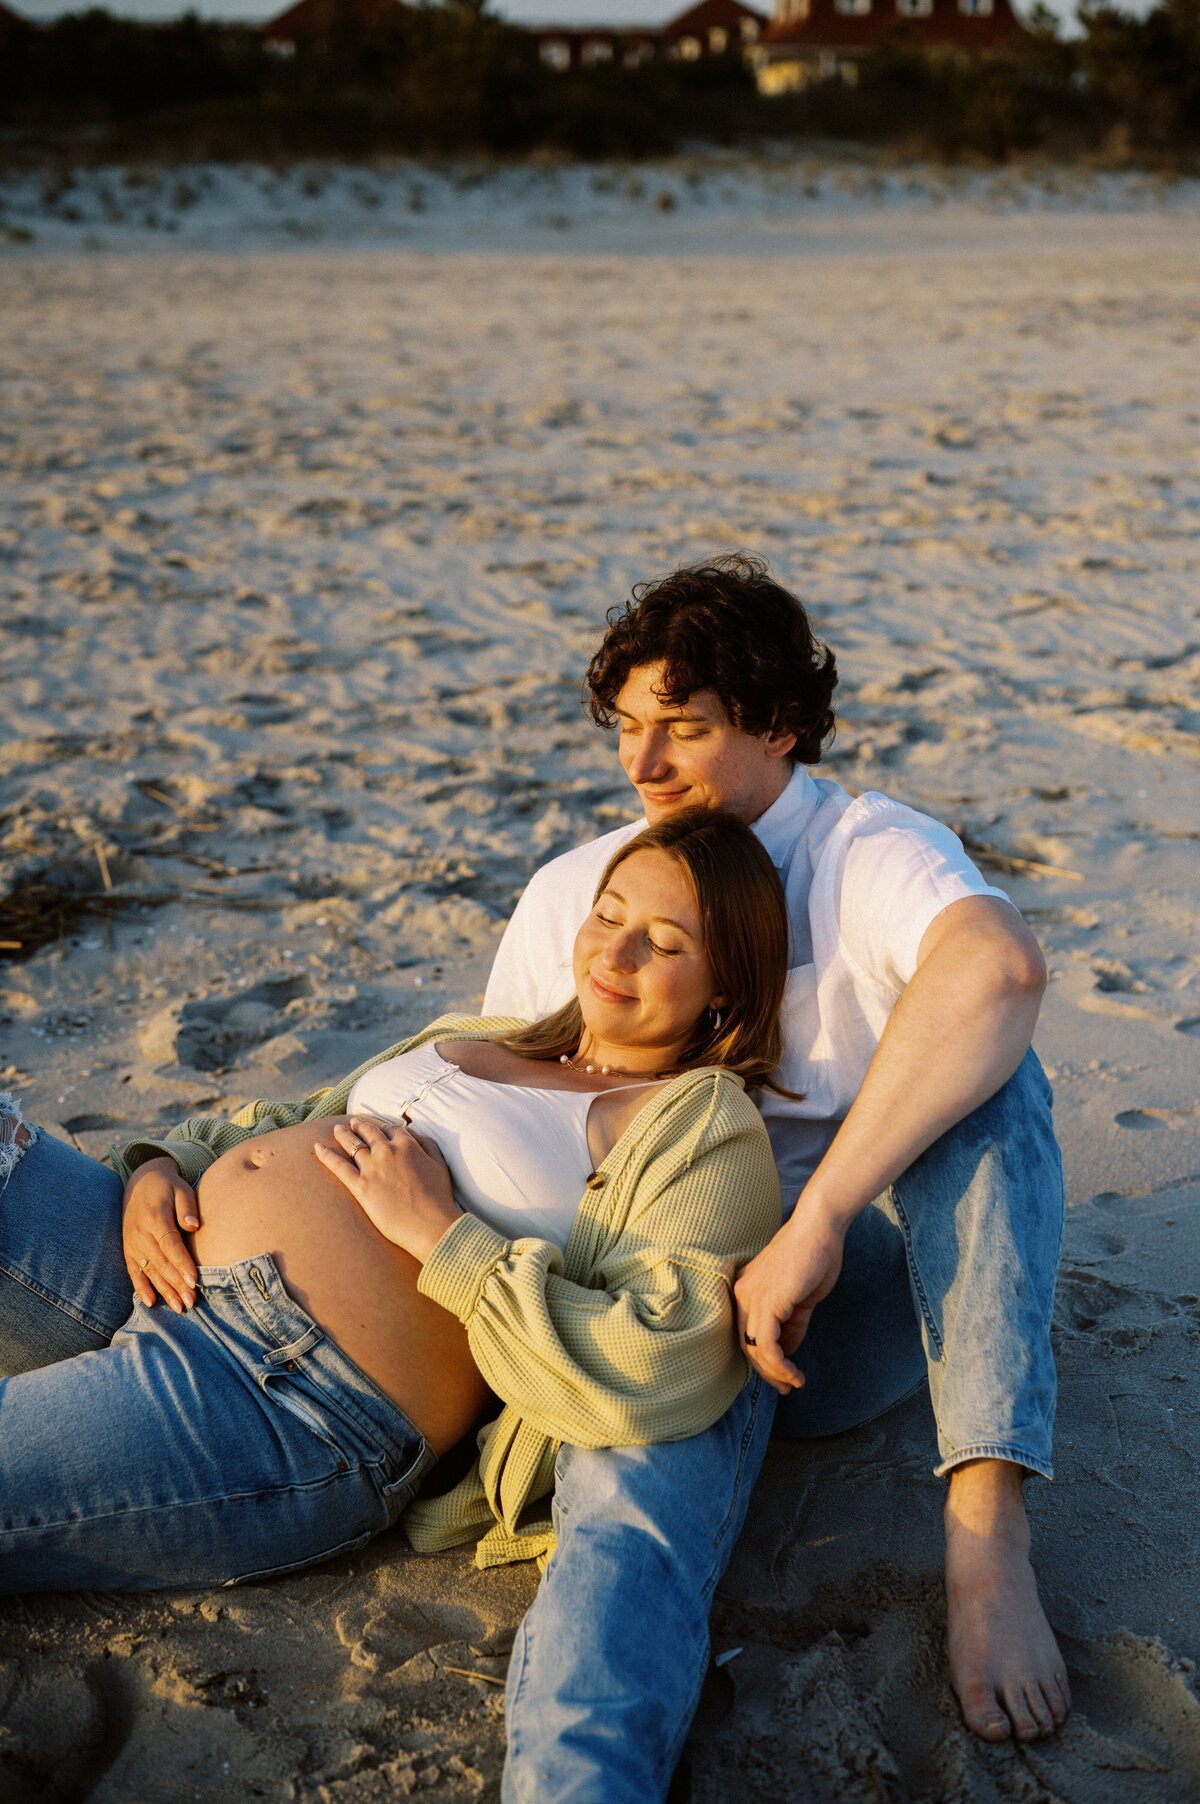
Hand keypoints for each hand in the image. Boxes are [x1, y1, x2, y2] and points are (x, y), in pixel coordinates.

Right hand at [122, 1156, 199, 1312]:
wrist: (141, 1182)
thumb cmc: (168, 1187)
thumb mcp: (180, 1188)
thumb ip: (187, 1206)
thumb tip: (193, 1225)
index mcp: (154, 1217)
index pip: (170, 1245)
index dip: (182, 1264)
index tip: (195, 1280)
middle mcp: (140, 1233)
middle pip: (161, 1263)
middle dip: (177, 1284)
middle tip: (192, 1302)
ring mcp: (132, 1243)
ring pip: (149, 1271)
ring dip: (164, 1291)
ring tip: (179, 1307)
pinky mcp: (128, 1249)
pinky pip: (133, 1271)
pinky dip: (141, 1288)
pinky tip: (150, 1303)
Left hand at [313, 1116, 460, 1262]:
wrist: (429, 1223)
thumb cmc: (439, 1197)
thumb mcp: (440, 1164)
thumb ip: (428, 1145)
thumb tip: (415, 1135)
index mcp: (407, 1145)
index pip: (391, 1129)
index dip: (384, 1128)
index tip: (379, 1128)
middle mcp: (387, 1151)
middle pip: (369, 1133)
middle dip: (359, 1125)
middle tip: (352, 1122)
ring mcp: (372, 1168)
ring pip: (352, 1144)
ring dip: (342, 1134)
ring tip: (336, 1129)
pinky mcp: (360, 1187)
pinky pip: (338, 1166)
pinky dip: (326, 1155)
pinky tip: (317, 1148)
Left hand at [733, 1196, 845, 1394]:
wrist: (820, 1229)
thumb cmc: (814, 1257)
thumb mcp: (801, 1299)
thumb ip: (792, 1325)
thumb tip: (787, 1352)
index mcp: (746, 1290)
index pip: (747, 1334)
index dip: (763, 1360)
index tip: (783, 1376)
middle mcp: (742, 1294)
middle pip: (746, 1345)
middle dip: (767, 1372)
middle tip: (787, 1388)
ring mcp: (751, 1298)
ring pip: (755, 1350)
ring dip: (776, 1373)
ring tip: (794, 1384)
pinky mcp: (766, 1303)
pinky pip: (767, 1346)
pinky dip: (781, 1366)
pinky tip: (796, 1375)